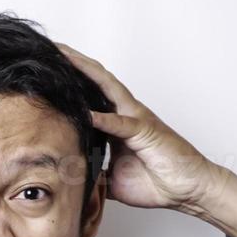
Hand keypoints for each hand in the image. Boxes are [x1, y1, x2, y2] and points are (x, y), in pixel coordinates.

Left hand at [55, 42, 222, 213]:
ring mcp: (137, 119)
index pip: (91, 94)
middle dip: (74, 62)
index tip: (49, 68)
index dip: (72, 80)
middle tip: (51, 47)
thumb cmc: (158, 182)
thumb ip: (95, 175)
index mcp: (118, 123)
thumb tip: (74, 182)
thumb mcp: (114, 181)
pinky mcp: (146, 131)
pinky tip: (86, 114)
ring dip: (86, 72)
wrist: (188, 189)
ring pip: (108, 87)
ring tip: (64, 57)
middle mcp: (127, 113)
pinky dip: (103, 118)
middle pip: (97, 79)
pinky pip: (121, 123)